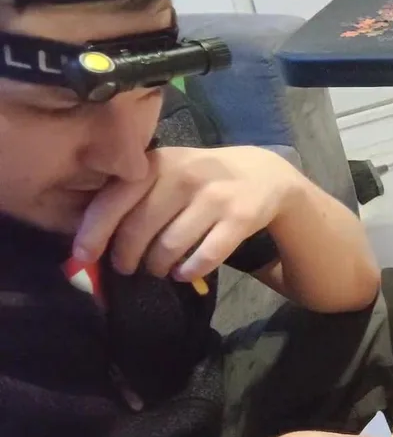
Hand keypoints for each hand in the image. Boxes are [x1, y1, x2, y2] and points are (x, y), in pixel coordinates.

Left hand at [73, 146, 304, 281]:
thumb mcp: (168, 171)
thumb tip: (93, 238)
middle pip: (139, 229)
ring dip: (158, 267)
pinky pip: (205, 256)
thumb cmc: (202, 178)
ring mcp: (215, 196)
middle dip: (127, 257)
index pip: (114, 199)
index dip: (94, 232)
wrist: (264, 174)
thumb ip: (135, 193)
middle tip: (127, 267)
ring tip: (158, 269)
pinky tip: (185, 273)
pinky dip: (190, 271)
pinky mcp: (241, 217)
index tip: (83, 257)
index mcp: (158, 163)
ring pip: (170, 246)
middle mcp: (184, 175)